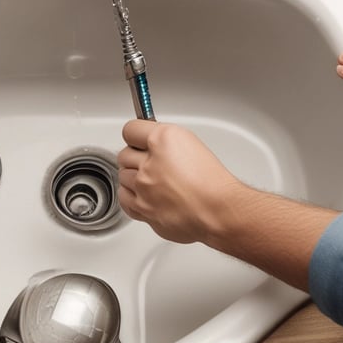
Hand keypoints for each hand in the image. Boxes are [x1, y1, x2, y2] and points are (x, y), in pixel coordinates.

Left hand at [117, 120, 242, 243]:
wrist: (219, 212)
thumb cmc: (213, 182)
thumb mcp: (191, 144)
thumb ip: (163, 140)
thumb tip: (149, 142)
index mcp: (163, 140)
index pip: (130, 130)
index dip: (137, 136)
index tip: (138, 139)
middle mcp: (149, 162)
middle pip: (124, 154)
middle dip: (136, 157)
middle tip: (152, 163)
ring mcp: (143, 187)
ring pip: (123, 176)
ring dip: (135, 178)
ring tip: (155, 182)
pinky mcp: (142, 209)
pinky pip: (124, 198)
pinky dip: (131, 196)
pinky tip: (144, 195)